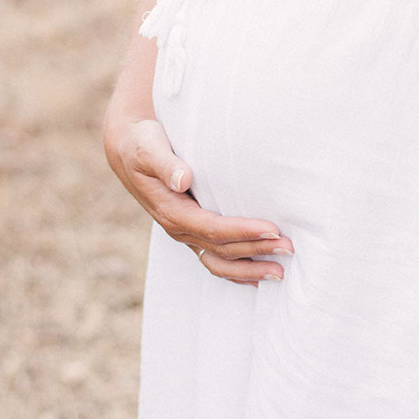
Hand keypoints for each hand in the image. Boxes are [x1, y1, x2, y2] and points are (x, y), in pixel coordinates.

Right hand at [105, 116, 291, 284]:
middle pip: (222, 249)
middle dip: (256, 250)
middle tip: (289, 248)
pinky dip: (237, 270)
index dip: (243, 231)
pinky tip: (257, 275)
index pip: (213, 228)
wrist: (128, 148)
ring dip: (250, 268)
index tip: (272, 229)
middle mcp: (179, 227)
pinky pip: (215, 258)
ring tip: (280, 271)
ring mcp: (186, 232)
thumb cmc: (142, 144)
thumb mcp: (148, 148)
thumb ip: (166, 164)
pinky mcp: (192, 230)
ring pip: (219, 261)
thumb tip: (183, 179)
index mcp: (171, 211)